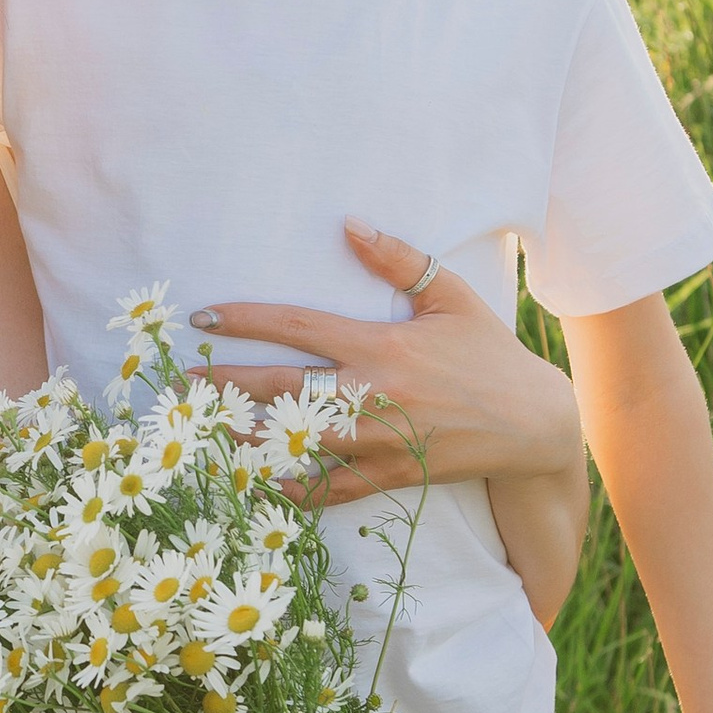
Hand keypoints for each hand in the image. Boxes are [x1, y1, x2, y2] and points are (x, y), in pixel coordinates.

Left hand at [192, 220, 582, 504]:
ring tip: (199, 428)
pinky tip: (257, 483)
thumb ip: (399, 259)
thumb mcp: (451, 295)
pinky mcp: (392, 476)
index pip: (297, 326)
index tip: (202, 317)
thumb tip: (349, 223)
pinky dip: (294, 489)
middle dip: (225, 383)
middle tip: (179, 382)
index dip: (245, 320)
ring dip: (245, 435)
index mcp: (381, 344)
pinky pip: (332, 488)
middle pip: (281, 388)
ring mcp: (380, 440)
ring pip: (297, 440)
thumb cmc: (488, 352)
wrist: (533, 423)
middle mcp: (373, 394)